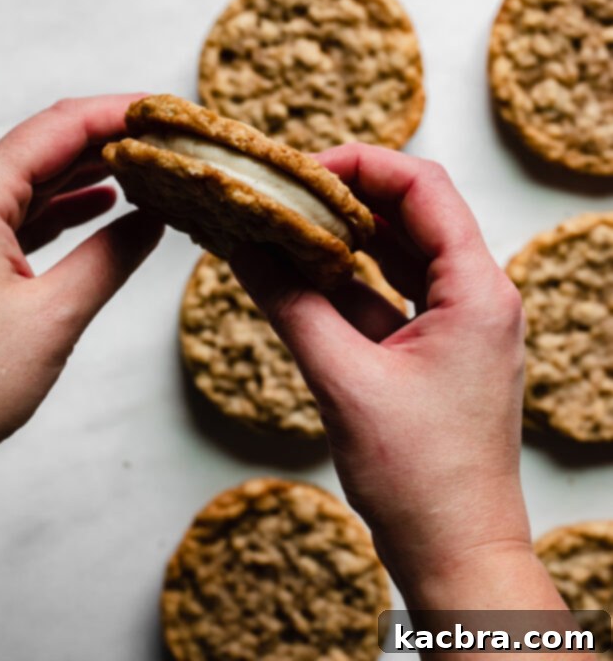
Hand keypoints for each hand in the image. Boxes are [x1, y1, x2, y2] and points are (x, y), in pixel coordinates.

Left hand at [0, 96, 162, 513]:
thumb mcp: (53, 316)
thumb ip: (110, 257)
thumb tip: (155, 218)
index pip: (60, 127)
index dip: (121, 111)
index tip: (169, 111)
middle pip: (49, 144)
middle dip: (112, 137)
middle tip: (170, 138)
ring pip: (39, 178)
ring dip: (94, 171)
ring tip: (151, 166)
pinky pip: (27, 213)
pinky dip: (70, 207)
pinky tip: (107, 206)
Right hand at [232, 145, 563, 609]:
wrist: (458, 556)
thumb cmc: (421, 479)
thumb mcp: (344, 381)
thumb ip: (291, 305)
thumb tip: (243, 247)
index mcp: (478, 290)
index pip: (422, 188)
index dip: (360, 165)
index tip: (301, 170)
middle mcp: (477, 295)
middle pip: (410, 213)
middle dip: (345, 196)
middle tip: (283, 191)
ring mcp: (457, 324)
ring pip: (397, 253)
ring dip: (342, 238)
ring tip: (281, 223)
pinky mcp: (435, 351)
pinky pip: (387, 296)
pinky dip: (343, 283)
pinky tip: (294, 274)